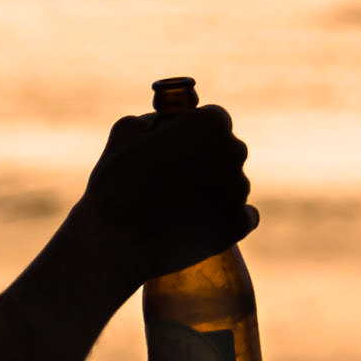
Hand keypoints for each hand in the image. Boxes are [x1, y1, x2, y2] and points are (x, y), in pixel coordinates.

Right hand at [77, 105, 256, 283]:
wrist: (120, 241)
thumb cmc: (118, 183)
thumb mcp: (126, 131)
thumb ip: (153, 119)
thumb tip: (165, 125)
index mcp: (210, 124)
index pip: (213, 119)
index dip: (192, 131)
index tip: (175, 145)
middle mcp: (234, 152)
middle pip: (226, 150)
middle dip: (206, 159)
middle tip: (173, 177)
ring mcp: (239, 190)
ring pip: (232, 183)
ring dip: (213, 189)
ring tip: (176, 206)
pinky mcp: (238, 224)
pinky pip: (242, 215)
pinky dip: (225, 218)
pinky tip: (203, 222)